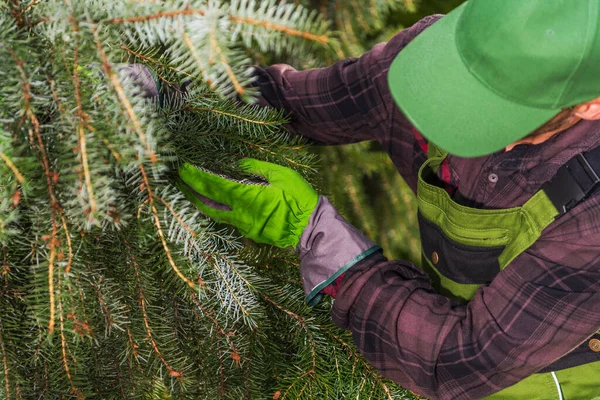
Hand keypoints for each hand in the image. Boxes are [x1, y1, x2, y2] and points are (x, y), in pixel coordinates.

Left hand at [178, 158, 318, 247]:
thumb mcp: (280, 174)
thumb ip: (255, 168)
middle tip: (175, 179)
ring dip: (197, 201)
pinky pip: (224, 219)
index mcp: (246, 196)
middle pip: (205, 202)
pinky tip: (208, 203)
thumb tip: (236, 164)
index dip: (195, 176)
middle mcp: (239, 213)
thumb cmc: (299, 198)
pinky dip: (212, 209)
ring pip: (212, 213)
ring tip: (186, 191)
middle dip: (189, 190)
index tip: (182, 167)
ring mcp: (242, 225)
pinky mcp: (248, 231)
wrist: (310, 228)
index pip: (213, 185)